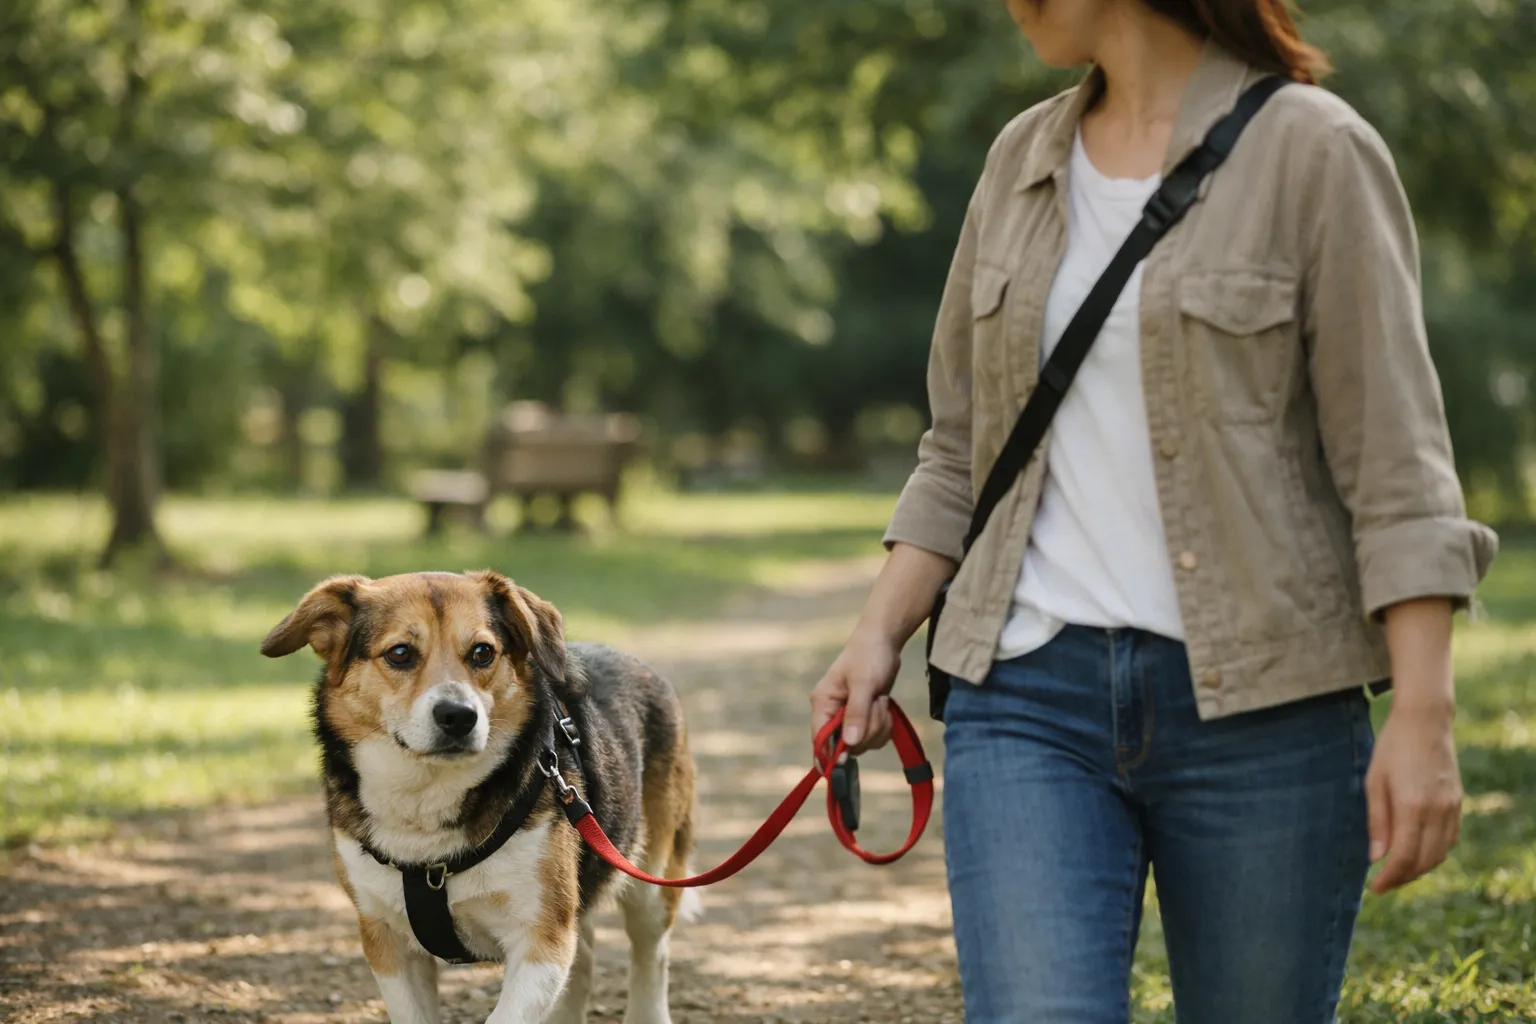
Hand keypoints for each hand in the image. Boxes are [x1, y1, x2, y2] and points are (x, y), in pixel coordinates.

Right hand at [810, 628, 901, 754]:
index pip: (820, 738)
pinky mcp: (864, 718)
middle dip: (867, 730)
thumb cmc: (869, 656)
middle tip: (875, 706)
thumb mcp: (864, 683)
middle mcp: (832, 713)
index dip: (832, 753)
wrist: (884, 642)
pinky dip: (884, 725)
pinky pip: (875, 736)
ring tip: (879, 699)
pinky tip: (883, 705)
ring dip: (878, 725)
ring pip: (864, 742)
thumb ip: (856, 713)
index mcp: (823, 703)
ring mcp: (849, 717)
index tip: (848, 759)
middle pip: (847, 745)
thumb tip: (850, 743)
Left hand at [1366, 698, 1462, 893]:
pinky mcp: (1458, 802)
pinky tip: (1417, 852)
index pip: (1404, 857)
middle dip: (1403, 878)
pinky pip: (1450, 839)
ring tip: (1397, 871)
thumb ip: (1377, 822)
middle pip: (1425, 861)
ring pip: (1440, 853)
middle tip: (1383, 883)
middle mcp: (1437, 811)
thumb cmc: (1391, 747)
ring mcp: (1452, 807)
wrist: (1425, 721)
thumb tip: (1376, 858)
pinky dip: (1435, 853)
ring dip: (1420, 868)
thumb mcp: (1373, 781)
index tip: (1374, 888)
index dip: (1390, 878)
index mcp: (1412, 806)